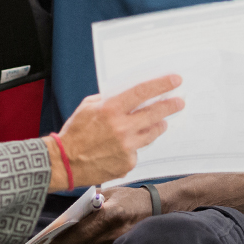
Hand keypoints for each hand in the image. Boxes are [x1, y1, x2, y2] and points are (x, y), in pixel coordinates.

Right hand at [47, 75, 182, 191]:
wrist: (64, 163)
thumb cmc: (74, 133)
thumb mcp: (88, 106)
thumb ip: (109, 99)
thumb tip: (129, 95)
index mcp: (111, 109)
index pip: (142, 92)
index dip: (161, 85)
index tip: (175, 80)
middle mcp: (122, 127)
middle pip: (154, 113)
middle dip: (170, 106)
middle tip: (179, 102)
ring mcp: (126, 147)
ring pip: (151, 133)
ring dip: (158, 126)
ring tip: (162, 122)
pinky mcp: (127, 163)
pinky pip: (137, 151)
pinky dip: (135, 147)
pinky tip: (126, 146)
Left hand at [51, 186, 154, 243]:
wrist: (155, 207)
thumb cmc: (128, 198)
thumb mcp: (107, 194)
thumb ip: (87, 205)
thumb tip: (66, 218)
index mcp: (109, 214)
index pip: (80, 233)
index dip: (64, 241)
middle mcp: (114, 233)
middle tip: (67, 239)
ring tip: (84, 239)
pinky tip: (96, 243)